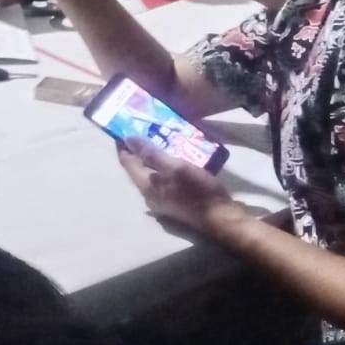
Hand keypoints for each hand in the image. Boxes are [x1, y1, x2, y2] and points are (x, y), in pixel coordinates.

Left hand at [116, 137, 248, 236]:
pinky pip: (163, 180)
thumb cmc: (198, 191)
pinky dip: (165, 167)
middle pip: (137, 168)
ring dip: (154, 158)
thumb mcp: (175, 167)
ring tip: (162, 139)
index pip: (126, 162)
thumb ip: (151, 154)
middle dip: (140, 149)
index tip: (125, 127)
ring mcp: (161, 200)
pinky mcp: (174, 202)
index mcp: (145, 185)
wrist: (220, 217)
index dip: (124, 144)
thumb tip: (128, 140)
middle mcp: (148, 195)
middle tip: (146, 129)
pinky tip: (175, 158)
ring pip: (151, 174)